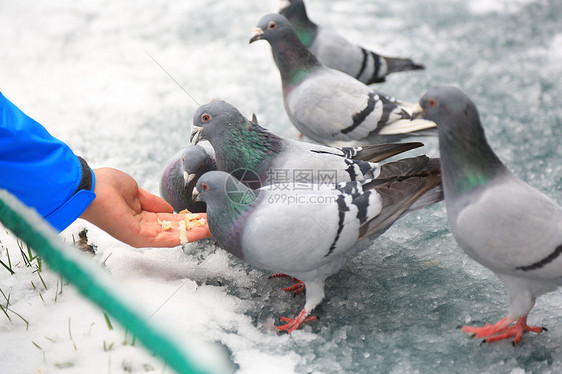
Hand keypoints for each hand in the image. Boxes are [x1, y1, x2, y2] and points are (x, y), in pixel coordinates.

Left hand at [79, 168, 210, 247]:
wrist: (89, 188)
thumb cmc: (106, 185)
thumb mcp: (136, 192)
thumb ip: (153, 202)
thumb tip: (171, 209)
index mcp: (141, 217)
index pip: (169, 221)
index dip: (187, 219)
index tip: (204, 216)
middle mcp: (143, 229)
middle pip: (175, 230)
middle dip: (195, 227)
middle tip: (217, 223)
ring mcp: (141, 235)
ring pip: (174, 236)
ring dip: (195, 232)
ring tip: (215, 228)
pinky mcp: (139, 237)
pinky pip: (167, 239)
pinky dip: (186, 235)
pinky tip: (201, 230)